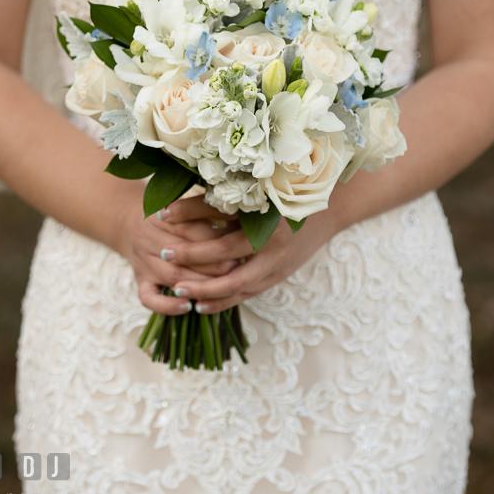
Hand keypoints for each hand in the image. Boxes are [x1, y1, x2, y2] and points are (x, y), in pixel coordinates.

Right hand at [116, 183, 241, 315]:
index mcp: (162, 217)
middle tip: (237, 270)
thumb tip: (239, 225)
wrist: (127, 222)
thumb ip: (205, 214)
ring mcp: (142, 262)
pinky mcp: (139, 281)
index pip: (192, 229)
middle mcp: (148, 238)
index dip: (217, 240)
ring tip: (222, 288)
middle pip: (184, 255)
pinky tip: (187, 307)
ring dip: (199, 285)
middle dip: (213, 265)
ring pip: (172, 277)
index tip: (240, 247)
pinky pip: (149, 299)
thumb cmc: (169, 215)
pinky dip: (167, 306)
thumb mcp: (184, 207)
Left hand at [161, 199, 334, 313]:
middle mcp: (273, 234)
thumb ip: (226, 194)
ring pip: (236, 281)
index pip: (218, 209)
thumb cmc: (287, 193)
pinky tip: (200, 305)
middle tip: (164, 252)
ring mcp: (278, 259)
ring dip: (204, 287)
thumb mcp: (258, 188)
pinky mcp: (279, 275)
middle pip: (225, 250)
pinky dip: (223, 301)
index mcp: (264, 205)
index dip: (188, 210)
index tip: (162, 212)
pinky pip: (247, 293)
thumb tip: (183, 195)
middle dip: (191, 254)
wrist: (331, 209)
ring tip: (176, 288)